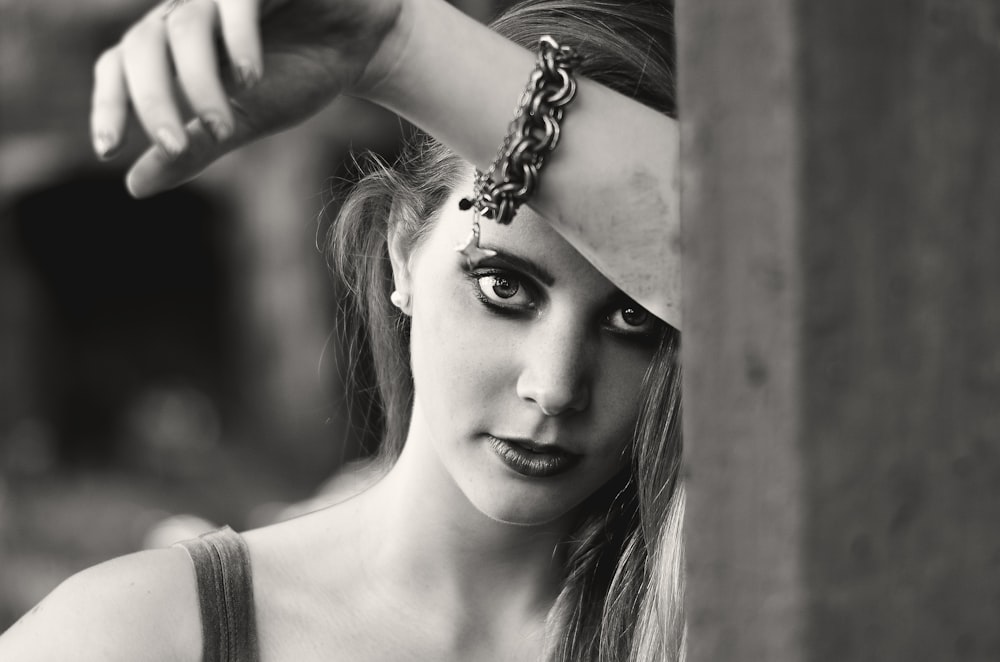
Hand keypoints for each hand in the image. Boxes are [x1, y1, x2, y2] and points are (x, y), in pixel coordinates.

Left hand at [91, 0, 406, 196]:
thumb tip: (134, 187)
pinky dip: (236, 42)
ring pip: (183, 26)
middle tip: (173, 147)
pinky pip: (233, 0)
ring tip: (225, 125)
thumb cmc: (303, 73)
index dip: (109, 105)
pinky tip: (252, 78)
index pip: (119, 66)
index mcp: (176, 47)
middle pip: (141, 45)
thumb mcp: (246, 120)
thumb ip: (195, 147)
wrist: (364, 43)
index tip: (110, 152)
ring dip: (197, 82)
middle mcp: (190, 12)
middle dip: (151, 101)